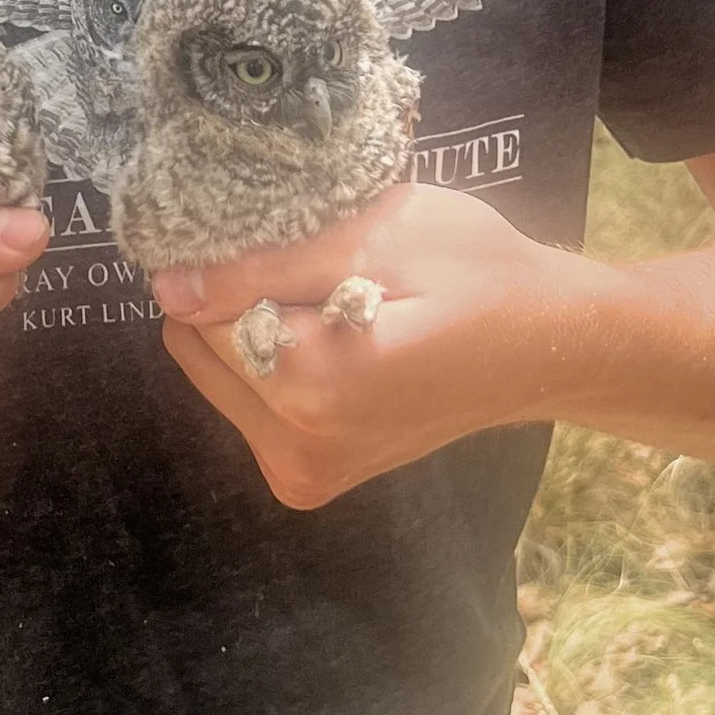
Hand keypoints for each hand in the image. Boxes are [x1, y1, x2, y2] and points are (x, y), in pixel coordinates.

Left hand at [147, 182, 591, 507]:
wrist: (547, 345)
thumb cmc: (478, 274)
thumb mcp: (379, 236)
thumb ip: (265, 264)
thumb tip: (167, 288)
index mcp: (314, 388)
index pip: (205, 307)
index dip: (241, 261)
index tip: (299, 243)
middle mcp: (297, 451)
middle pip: (204, 346)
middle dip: (244, 300)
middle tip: (326, 274)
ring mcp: (303, 474)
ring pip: (221, 373)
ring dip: (259, 330)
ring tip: (339, 308)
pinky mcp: (309, 478)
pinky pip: (251, 400)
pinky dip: (276, 362)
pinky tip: (337, 341)